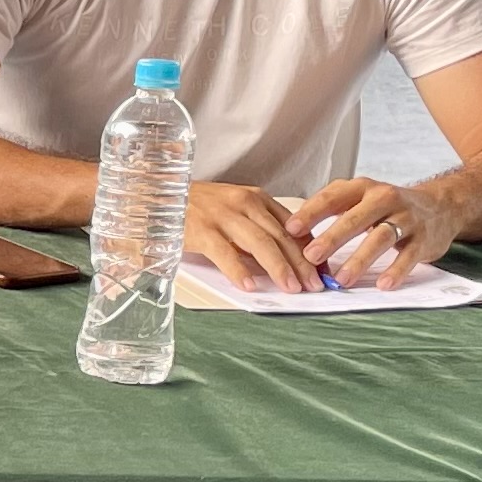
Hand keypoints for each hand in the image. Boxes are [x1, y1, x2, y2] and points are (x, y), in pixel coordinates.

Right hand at [183, 179, 320, 293]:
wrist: (159, 192)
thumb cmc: (198, 207)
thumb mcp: (234, 211)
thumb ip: (258, 230)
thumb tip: (285, 258)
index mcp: (256, 199)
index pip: (293, 226)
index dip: (310, 250)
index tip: (322, 270)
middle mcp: (244, 203)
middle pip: (282, 236)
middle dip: (302, 263)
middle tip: (314, 285)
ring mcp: (223, 216)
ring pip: (260, 243)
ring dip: (279, 268)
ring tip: (291, 288)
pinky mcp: (202, 230)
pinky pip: (225, 253)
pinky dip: (239, 270)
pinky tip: (250, 286)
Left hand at [289, 176, 459, 287]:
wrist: (441, 206)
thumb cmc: (387, 207)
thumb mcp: (360, 198)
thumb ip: (331, 209)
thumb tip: (289, 230)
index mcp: (362, 188)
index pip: (332, 197)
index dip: (311, 213)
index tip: (289, 230)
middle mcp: (384, 198)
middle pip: (355, 218)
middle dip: (331, 238)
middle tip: (310, 256)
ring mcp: (406, 218)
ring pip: (380, 238)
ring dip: (359, 259)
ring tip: (341, 279)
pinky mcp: (424, 239)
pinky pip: (409, 256)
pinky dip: (396, 271)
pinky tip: (382, 284)